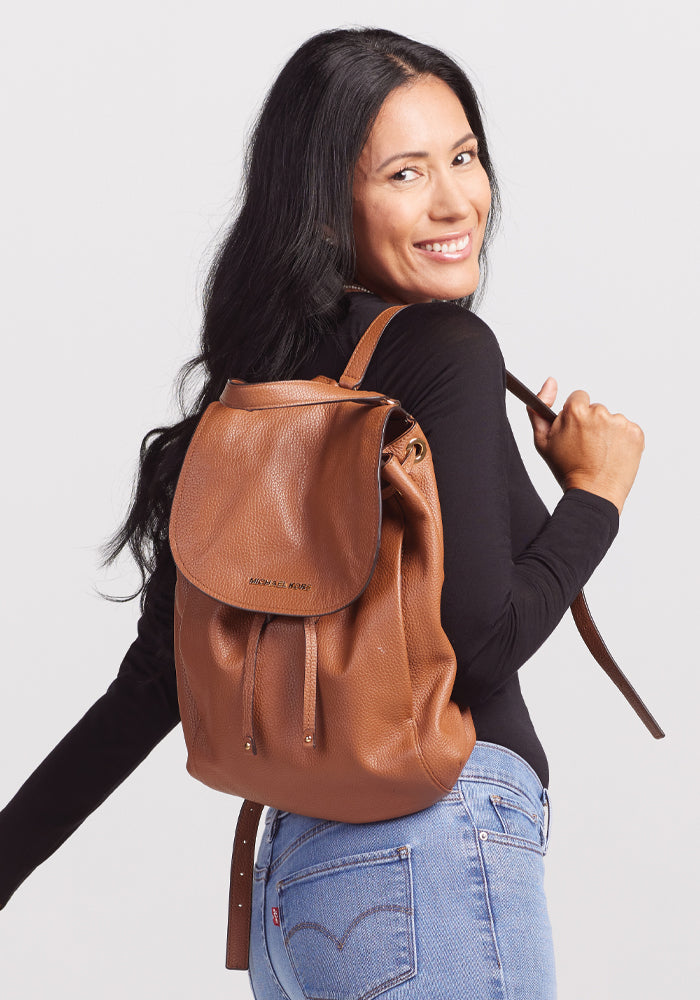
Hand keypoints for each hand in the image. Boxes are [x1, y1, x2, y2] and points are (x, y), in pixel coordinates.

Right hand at [526, 377, 644, 514]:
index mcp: (576, 412)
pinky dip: (622, 440)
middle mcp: (600, 413)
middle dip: (591, 424)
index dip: (575, 416)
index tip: (575, 432)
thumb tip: (550, 382)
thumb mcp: (542, 441)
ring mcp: (620, 423)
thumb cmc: (567, 470)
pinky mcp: (636, 433)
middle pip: (595, 409)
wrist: (593, 493)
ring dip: (607, 433)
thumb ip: (539, 408)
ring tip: (600, 453)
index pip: (578, 398)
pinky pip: (627, 430)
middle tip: (586, 447)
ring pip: (611, 420)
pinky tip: (612, 455)